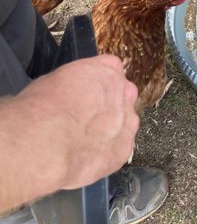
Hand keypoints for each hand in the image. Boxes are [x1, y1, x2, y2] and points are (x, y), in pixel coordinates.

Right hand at [18, 55, 138, 190]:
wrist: (45, 144)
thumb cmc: (41, 108)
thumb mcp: (51, 81)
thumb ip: (73, 82)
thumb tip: (70, 91)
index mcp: (105, 70)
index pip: (111, 67)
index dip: (99, 81)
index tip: (87, 90)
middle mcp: (122, 92)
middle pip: (123, 94)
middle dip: (110, 103)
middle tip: (87, 116)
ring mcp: (127, 122)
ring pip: (126, 121)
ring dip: (113, 128)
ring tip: (87, 140)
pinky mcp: (124, 150)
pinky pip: (121, 148)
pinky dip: (108, 152)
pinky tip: (89, 157)